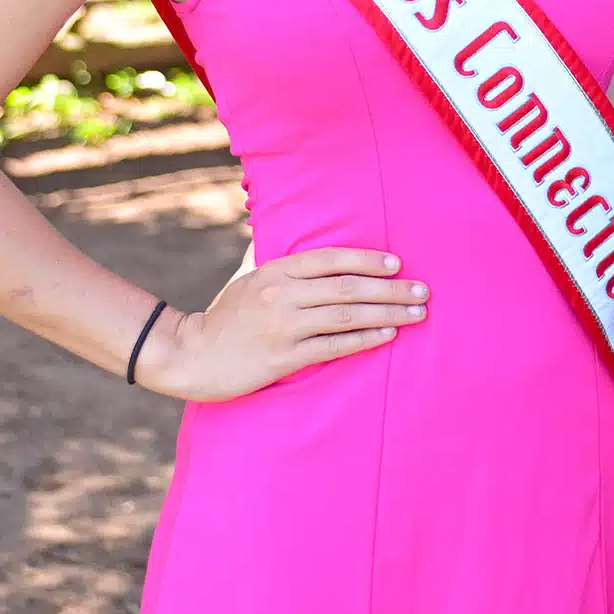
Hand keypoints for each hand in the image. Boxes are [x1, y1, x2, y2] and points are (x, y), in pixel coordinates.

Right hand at [136, 247, 424, 401]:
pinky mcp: (283, 357)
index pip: (330, 259)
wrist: (190, 354)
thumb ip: (283, 269)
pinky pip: (333, 346)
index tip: (397, 265)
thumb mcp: (249, 280)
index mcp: (275, 271)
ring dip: (387, 313)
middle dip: (390, 289)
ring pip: (345, 316)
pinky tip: (387, 334)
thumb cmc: (225, 318)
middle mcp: (282, 294)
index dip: (367, 260)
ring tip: (416, 313)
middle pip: (346, 287)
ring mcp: (283, 326)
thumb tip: (315, 256)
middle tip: (423, 291)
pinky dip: (363, 339)